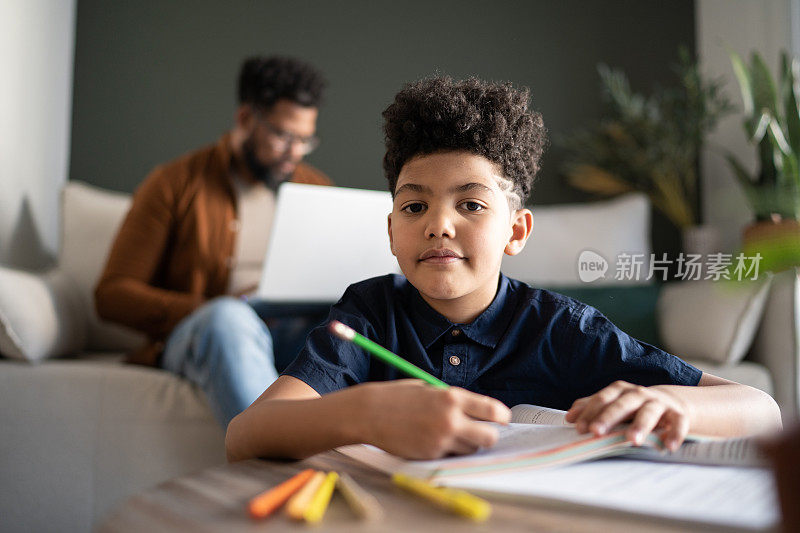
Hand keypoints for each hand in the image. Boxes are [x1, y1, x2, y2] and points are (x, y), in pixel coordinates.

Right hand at [357, 380, 510, 459]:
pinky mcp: (430, 455)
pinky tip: (430, 438)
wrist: (370, 413)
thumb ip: (454, 400)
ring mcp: (441, 440)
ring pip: (470, 449)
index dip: (502, 417)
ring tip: (447, 432)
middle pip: (490, 437)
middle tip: (480, 432)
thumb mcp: (430, 389)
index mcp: (452, 398)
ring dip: (466, 444)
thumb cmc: (399, 397)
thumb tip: (479, 412)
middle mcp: (450, 420)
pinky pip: (450, 456)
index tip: (501, 419)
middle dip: (488, 436)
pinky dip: (446, 450)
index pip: (494, 411)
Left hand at [565, 381, 689, 450]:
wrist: (672, 402)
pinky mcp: (678, 414)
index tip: (578, 427)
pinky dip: (675, 434)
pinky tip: (668, 446)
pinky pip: (678, 423)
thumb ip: (592, 408)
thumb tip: (569, 417)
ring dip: (640, 425)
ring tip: (633, 440)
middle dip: (608, 417)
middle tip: (596, 432)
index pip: (602, 399)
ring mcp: (659, 403)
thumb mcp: (614, 404)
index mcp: (620, 391)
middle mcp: (638, 394)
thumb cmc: (635, 406)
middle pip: (622, 404)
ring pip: (649, 412)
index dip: (590, 412)